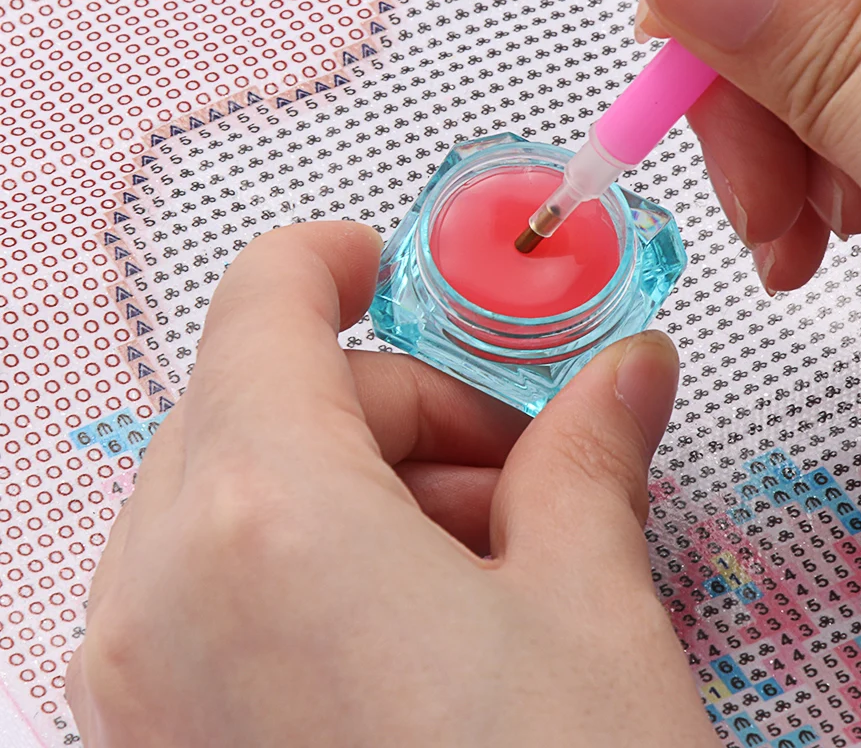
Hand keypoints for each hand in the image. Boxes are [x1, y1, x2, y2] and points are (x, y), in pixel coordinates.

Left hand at [66, 223, 715, 747]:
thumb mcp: (595, 613)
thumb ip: (590, 456)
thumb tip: (629, 370)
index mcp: (266, 515)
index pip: (265, 297)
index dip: (340, 260)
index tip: (399, 271)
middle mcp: (160, 588)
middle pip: (269, 395)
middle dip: (397, 406)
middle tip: (513, 471)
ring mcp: (131, 678)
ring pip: (239, 485)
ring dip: (364, 487)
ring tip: (486, 567)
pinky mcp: (146, 740)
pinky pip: (215, 579)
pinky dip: (311, 559)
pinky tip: (417, 631)